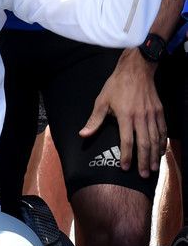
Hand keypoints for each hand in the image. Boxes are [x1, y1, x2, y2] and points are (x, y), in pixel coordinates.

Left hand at [79, 47, 166, 177]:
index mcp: (125, 116)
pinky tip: (160, 151)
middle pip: (144, 144)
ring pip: (155, 139)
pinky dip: (162, 142)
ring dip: (154, 155)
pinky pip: (162, 130)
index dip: (127, 156)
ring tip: (152, 168)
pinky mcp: (159, 111)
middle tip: (143, 175)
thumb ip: (94, 120)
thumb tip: (83, 134)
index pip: (127, 141)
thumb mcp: (102, 101)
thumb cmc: (116, 85)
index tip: (125, 167)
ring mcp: (152, 115)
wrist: (135, 70)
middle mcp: (141, 117)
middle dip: (143, 161)